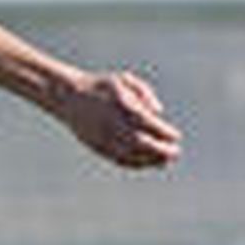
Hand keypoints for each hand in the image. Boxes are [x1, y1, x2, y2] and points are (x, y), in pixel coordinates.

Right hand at [58, 68, 182, 170]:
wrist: (67, 96)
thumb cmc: (100, 86)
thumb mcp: (123, 79)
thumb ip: (144, 92)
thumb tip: (159, 112)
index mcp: (120, 104)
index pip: (148, 123)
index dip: (164, 132)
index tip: (176, 136)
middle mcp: (112, 122)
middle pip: (141, 142)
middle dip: (161, 150)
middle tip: (176, 152)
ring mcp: (103, 136)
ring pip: (130, 154)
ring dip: (150, 160)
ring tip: (165, 162)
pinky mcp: (97, 146)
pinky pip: (117, 159)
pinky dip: (134, 163)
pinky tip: (147, 164)